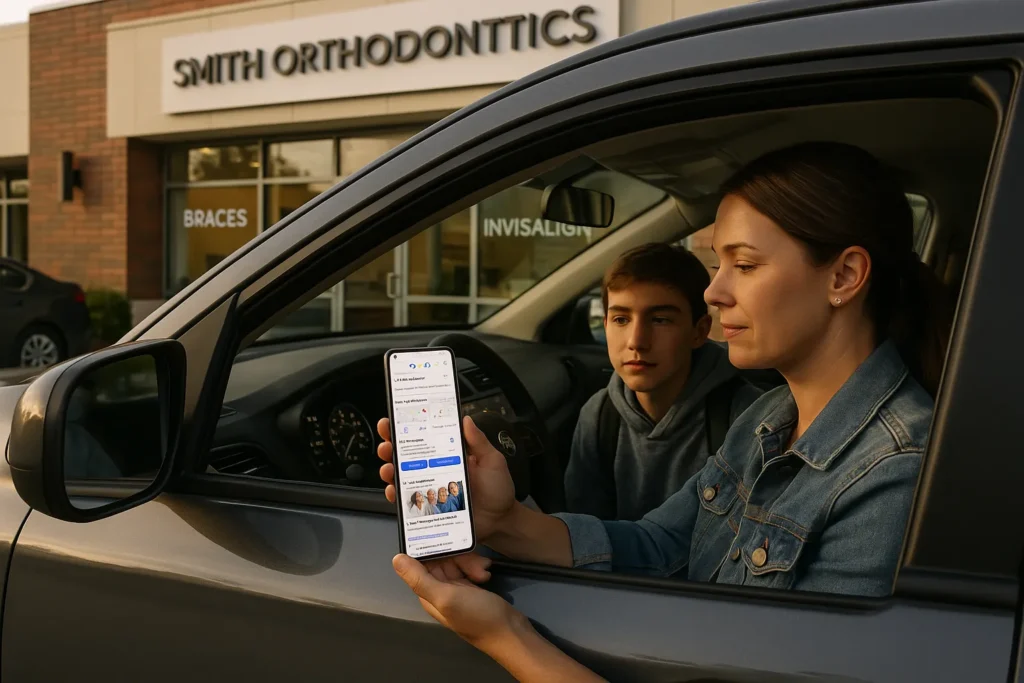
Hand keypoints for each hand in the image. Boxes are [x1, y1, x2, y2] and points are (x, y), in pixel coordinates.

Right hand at [378, 415, 515, 539]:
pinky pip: (407, 501)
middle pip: (406, 455)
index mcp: (448, 454)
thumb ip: (478, 441)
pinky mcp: (429, 507)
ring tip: (388, 468)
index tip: (394, 420)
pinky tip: (394, 491)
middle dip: (390, 447)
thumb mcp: (492, 461)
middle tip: (386, 444)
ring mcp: (430, 488)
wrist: (501, 521)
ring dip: (389, 470)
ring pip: (402, 477)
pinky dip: (397, 496)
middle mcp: (435, 469)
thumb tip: (466, 419)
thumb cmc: (498, 489)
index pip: (423, 437)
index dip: (406, 428)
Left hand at [394, 553, 605, 682]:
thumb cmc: (477, 617)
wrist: (510, 632)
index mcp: (427, 593)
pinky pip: (468, 568)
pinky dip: (477, 568)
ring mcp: (456, 589)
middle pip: (439, 560)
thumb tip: (396, 559)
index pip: (418, 563)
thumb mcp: (446, 597)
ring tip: (483, 572)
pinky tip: (486, 573)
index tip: (442, 536)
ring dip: (470, 563)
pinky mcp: (471, 587)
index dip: (428, 549)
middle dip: (456, 556)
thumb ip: (419, 579)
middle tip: (474, 562)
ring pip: (456, 562)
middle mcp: (438, 590)